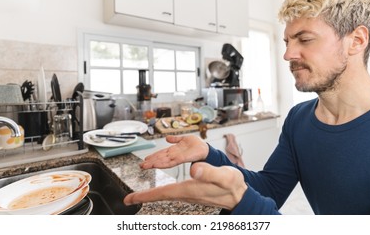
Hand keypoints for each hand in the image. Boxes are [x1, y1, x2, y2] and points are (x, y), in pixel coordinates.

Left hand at [124, 162, 247, 210]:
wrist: (240, 194)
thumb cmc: (232, 186)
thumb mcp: (223, 176)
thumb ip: (209, 172)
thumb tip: (193, 168)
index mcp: (190, 189)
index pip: (162, 193)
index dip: (145, 195)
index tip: (129, 199)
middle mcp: (186, 193)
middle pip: (161, 196)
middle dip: (144, 196)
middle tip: (129, 200)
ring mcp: (190, 194)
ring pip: (166, 194)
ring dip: (152, 194)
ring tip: (140, 195)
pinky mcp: (194, 191)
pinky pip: (173, 192)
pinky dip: (163, 191)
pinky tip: (163, 190)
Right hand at [140, 135, 208, 169]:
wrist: (206, 149)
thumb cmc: (197, 145)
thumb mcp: (184, 139)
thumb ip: (175, 139)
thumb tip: (167, 138)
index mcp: (174, 150)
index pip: (162, 154)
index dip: (153, 157)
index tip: (145, 160)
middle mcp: (174, 155)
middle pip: (161, 158)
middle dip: (151, 162)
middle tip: (141, 166)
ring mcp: (177, 157)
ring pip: (164, 161)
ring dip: (154, 163)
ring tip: (146, 166)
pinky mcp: (182, 158)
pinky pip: (171, 161)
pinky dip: (163, 163)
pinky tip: (157, 164)